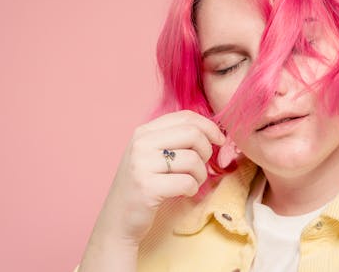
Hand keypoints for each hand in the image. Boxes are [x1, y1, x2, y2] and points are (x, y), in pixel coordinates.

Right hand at [90, 110, 225, 245]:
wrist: (118, 221)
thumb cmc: (144, 187)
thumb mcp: (153, 155)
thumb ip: (176, 139)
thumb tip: (213, 130)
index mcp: (144, 131)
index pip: (186, 116)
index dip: (209, 126)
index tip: (220, 140)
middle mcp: (141, 143)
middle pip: (193, 134)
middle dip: (207, 151)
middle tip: (202, 166)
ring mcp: (142, 164)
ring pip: (193, 160)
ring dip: (201, 175)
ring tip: (192, 183)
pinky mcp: (147, 187)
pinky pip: (187, 182)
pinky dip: (192, 189)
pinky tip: (184, 193)